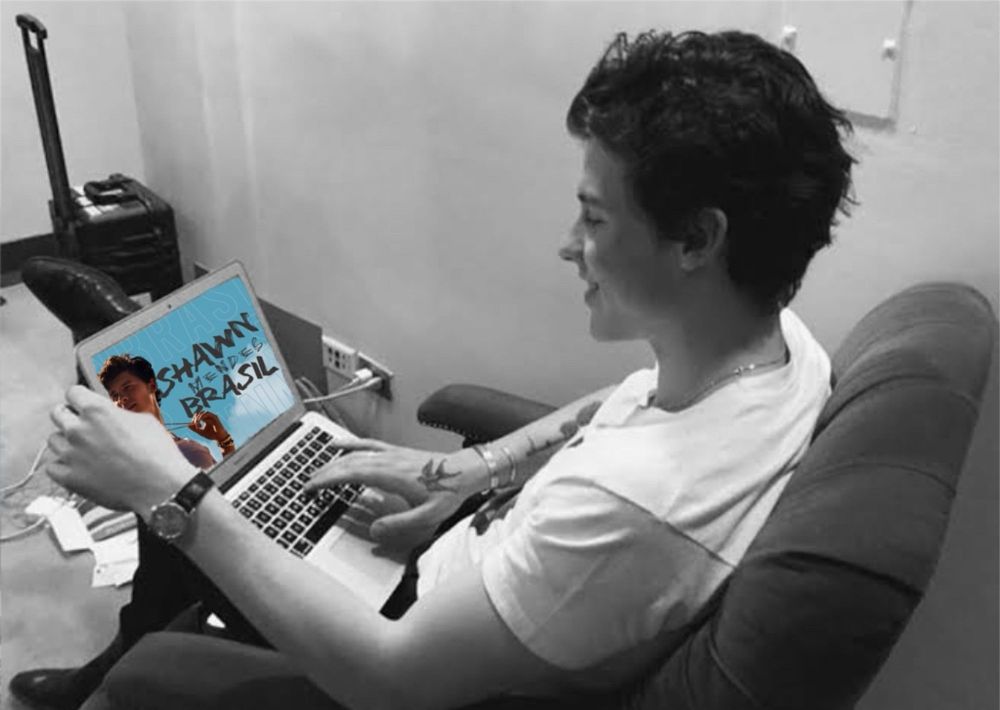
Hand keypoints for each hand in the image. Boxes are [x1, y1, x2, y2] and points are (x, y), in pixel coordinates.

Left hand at [44, 386, 196, 514]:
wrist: (160, 487)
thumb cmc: (157, 453)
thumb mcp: (144, 421)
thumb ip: (118, 414)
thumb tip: (111, 415)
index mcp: (97, 411)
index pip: (73, 393)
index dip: (81, 398)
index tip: (84, 404)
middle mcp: (78, 430)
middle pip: (57, 414)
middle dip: (70, 417)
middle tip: (84, 426)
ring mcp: (71, 454)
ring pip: (53, 440)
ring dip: (66, 442)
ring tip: (84, 449)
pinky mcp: (68, 477)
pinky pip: (52, 466)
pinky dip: (62, 465)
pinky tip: (78, 466)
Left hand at [188, 411, 229, 443]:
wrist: (219, 438)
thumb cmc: (211, 435)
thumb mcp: (201, 432)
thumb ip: (194, 429)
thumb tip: (187, 425)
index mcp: (206, 420)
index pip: (198, 416)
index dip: (193, 419)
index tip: (191, 425)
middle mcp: (209, 417)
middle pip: (199, 413)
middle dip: (195, 418)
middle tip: (194, 424)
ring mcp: (212, 416)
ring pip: (203, 412)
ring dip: (198, 417)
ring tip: (197, 423)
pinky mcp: (215, 417)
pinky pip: (207, 414)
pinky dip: (202, 417)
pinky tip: (200, 422)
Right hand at [305, 439, 483, 545]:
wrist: (466, 470)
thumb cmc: (449, 492)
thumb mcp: (428, 516)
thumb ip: (400, 524)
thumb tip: (373, 531)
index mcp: (390, 475)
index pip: (350, 474)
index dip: (328, 480)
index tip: (311, 487)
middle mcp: (387, 460)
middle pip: (348, 463)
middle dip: (324, 473)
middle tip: (307, 485)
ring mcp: (391, 453)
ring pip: (355, 454)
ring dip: (333, 461)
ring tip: (316, 470)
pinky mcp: (396, 451)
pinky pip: (368, 444)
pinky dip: (351, 443)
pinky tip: (340, 444)